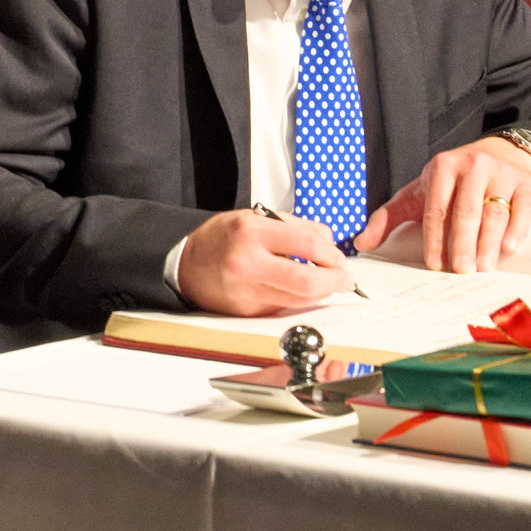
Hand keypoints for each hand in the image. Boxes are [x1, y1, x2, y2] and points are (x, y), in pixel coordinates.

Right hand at [171, 208, 356, 316]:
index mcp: (251, 232)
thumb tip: (328, 242)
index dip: (332, 254)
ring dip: (323, 291)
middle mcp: (249, 263)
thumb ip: (293, 227)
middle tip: (344, 278)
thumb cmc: (220, 239)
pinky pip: (287, 306)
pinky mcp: (249, 311)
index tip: (338, 257)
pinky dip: (301, 299)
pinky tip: (300, 289)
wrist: (186, 266)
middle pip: (309, 281)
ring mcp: (248, 291)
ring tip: (327, 281)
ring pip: (302, 299)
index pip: (309, 245)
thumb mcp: (253, 218)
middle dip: (335, 281)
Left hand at [354, 136, 530, 272]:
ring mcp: (501, 173)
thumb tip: (361, 243)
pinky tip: (509, 247)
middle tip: (461, 271)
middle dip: (462, 243)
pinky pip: (522, 208)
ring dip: (488, 242)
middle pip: (465, 211)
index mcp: (442, 168)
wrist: (498, 153)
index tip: (435, 264)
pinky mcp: (525, 184)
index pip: (436, 208)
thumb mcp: (418, 192)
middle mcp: (472, 166)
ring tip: (483, 267)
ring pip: (494, 211)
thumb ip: (388, 217)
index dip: (435, 238)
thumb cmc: (453, 181)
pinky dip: (516, 228)